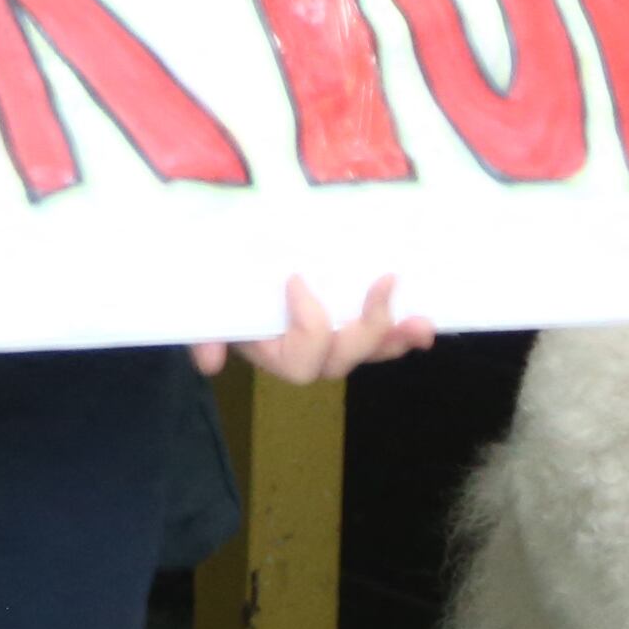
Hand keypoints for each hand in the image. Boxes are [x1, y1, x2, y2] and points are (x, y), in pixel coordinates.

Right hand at [194, 274, 434, 384]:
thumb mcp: (203, 306)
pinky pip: (382, 339)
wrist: (225, 263)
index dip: (309, 326)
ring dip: (398, 339)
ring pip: (370, 353)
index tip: (297, 279)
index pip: (302, 360)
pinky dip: (403, 334)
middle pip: (343, 359)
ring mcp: (334, 341)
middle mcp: (307, 354)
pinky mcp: (351, 322)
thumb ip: (203, 332)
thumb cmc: (215, 284)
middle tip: (383, 282)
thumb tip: (210, 364)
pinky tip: (425, 323)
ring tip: (423, 323)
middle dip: (368, 329)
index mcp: (272, 352)